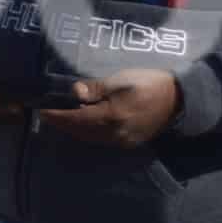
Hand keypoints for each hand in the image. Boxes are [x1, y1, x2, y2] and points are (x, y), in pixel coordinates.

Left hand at [35, 69, 182, 149]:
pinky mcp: (128, 143)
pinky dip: (87, 132)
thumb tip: (74, 93)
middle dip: (62, 124)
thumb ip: (96, 88)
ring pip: (89, 138)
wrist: (180, 100)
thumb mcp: (122, 80)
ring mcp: (122, 141)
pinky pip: (100, 140)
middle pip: (79, 132)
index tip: (41, 111)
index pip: (75, 120)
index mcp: (111, 117)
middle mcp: (114, 134)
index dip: (56, 116)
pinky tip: (83, 122)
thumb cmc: (150, 84)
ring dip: (73, 129)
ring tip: (61, 117)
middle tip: (47, 113)